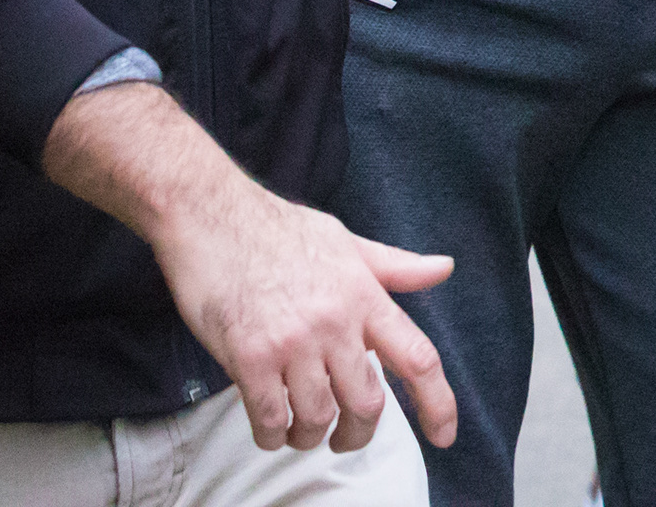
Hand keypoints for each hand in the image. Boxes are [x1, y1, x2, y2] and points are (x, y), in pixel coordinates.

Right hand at [152, 179, 455, 451]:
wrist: (211, 216)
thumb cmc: (278, 230)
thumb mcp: (346, 242)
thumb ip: (394, 267)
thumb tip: (443, 268)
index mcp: (365, 296)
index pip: (417, 357)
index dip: (437, 403)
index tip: (444, 435)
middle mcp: (335, 322)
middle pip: (367, 404)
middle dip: (358, 434)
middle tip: (344, 438)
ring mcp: (292, 342)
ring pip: (319, 417)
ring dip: (310, 436)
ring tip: (301, 431)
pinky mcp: (249, 357)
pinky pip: (271, 419)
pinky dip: (273, 436)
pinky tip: (271, 429)